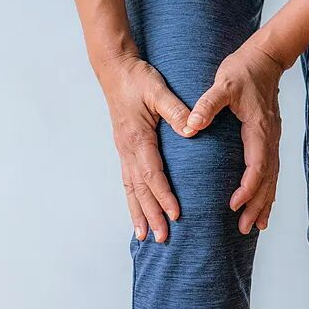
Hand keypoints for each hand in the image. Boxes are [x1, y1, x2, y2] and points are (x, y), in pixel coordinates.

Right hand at [97, 54, 192, 242]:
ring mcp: (123, 150)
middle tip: (161, 239)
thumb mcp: (157, 89)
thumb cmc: (137, 78)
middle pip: (139, 189)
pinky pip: (128, 180)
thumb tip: (193, 128)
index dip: (164, 195)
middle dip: (151, 215)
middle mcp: (127, 148)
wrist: (115, 69)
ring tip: (144, 236)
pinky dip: (133, 199)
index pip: (152, 173)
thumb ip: (175, 109)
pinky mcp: (125, 148)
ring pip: (131, 188)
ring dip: (139, 213)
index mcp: (137, 137)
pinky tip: (137, 212)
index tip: (176, 214)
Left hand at [184, 44, 283, 233]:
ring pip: (272, 179)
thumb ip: (207, 105)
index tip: (233, 204)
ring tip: (255, 227)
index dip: (247, 188)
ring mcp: (272, 139)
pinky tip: (262, 206)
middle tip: (244, 229)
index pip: (256, 166)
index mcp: (258, 128)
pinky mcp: (268, 139)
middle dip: (257, 205)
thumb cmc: (241, 70)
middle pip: (267, 180)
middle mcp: (269, 138)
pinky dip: (267, 191)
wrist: (263, 58)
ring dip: (264, 203)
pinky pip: (271, 171)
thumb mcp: (222, 85)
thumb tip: (191, 126)